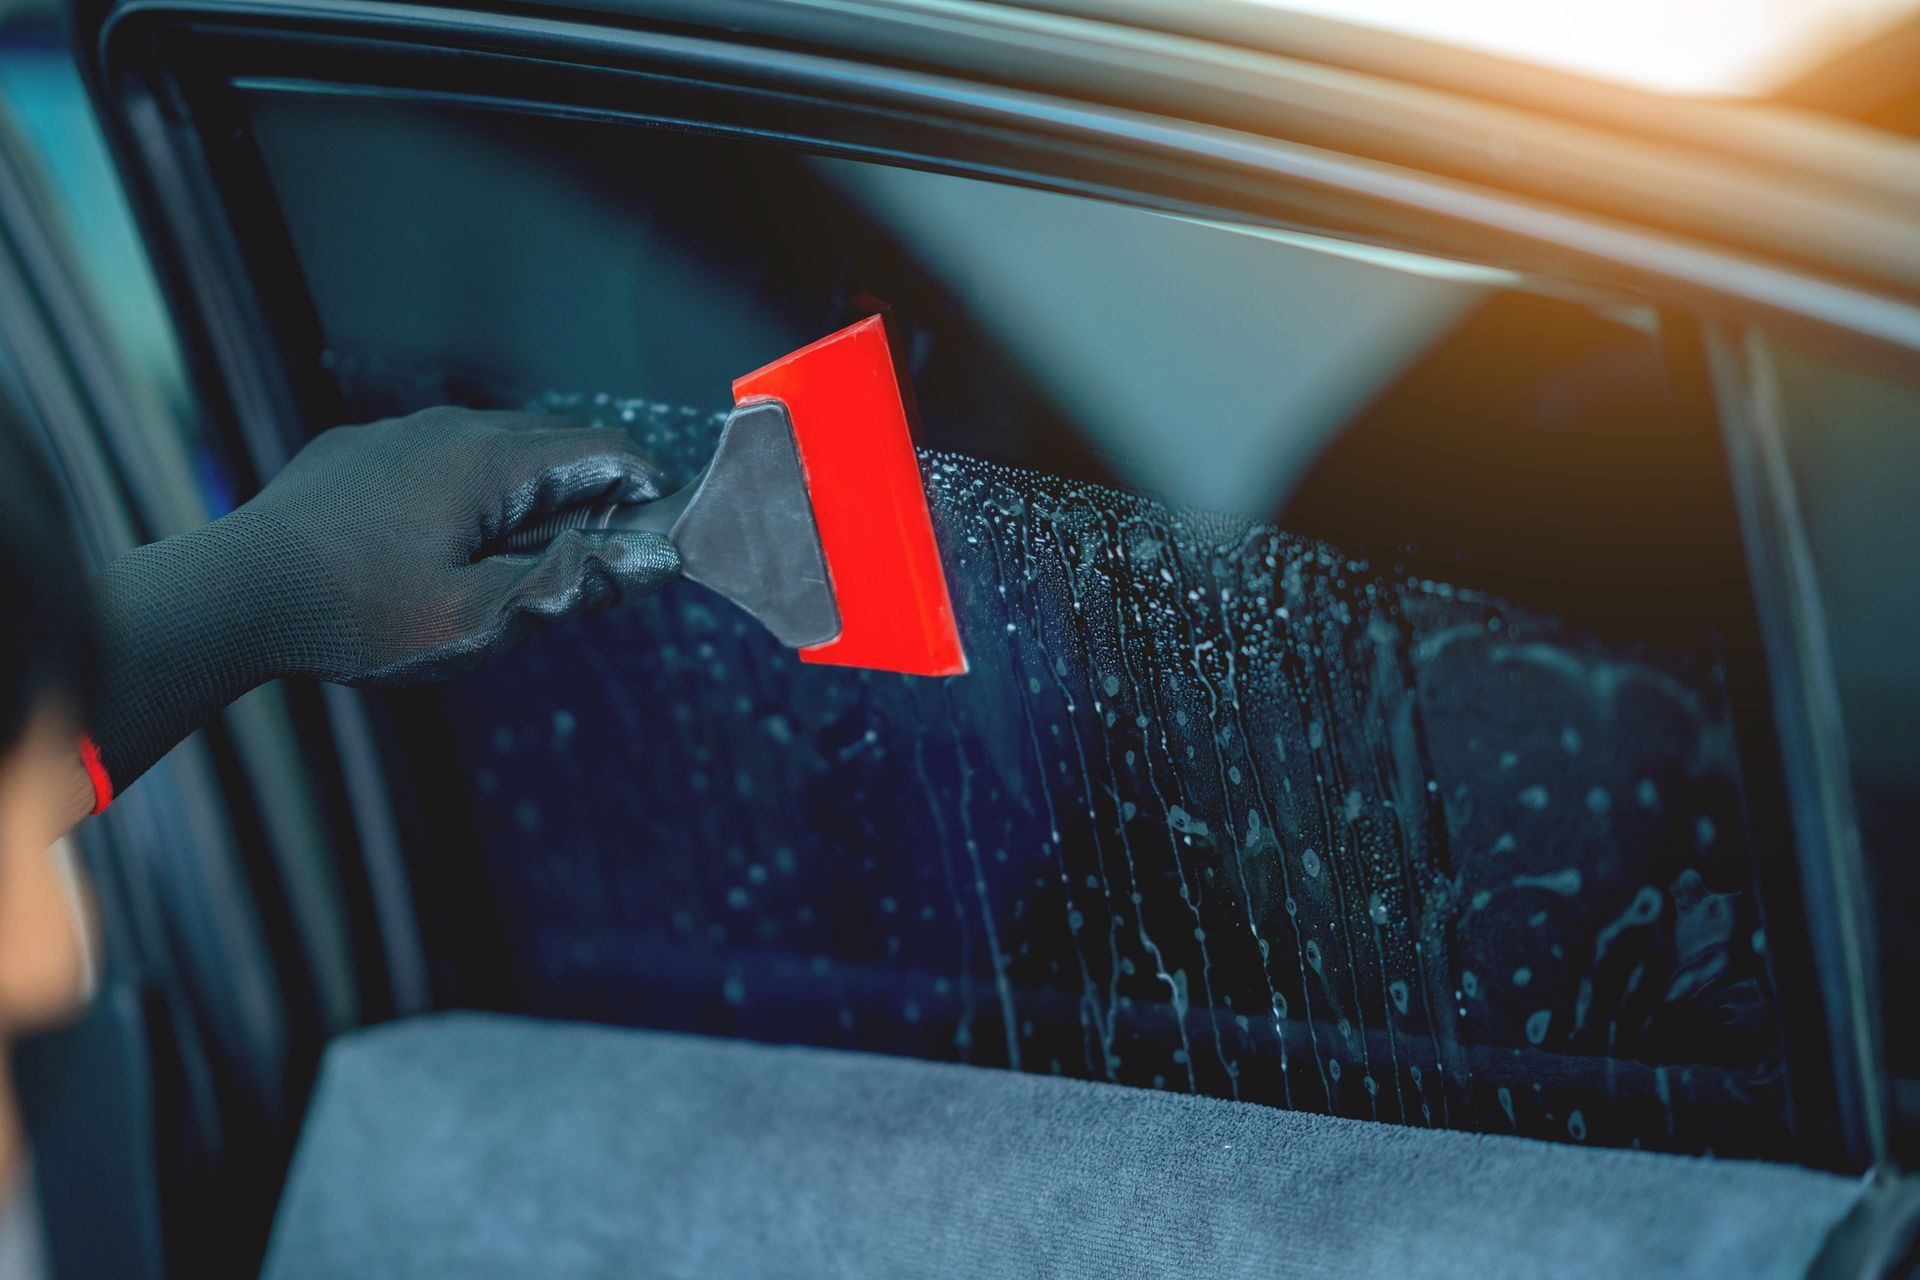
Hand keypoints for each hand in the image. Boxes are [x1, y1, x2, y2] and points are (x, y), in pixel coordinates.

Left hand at [244, 407, 677, 684]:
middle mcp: (451, 427)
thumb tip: (654, 558)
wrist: (228, 595)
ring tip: (507, 564)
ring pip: (495, 448)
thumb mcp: (479, 621)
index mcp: (492, 462)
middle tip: (583, 568)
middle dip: (589, 498)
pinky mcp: (358, 451)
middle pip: (557, 442)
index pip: (608, 448)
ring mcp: (399, 434)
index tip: (653, 540)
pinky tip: (434, 550)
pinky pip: (437, 459)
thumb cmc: (356, 616)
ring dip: (525, 497)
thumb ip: (572, 586)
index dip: (647, 491)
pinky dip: (465, 494)